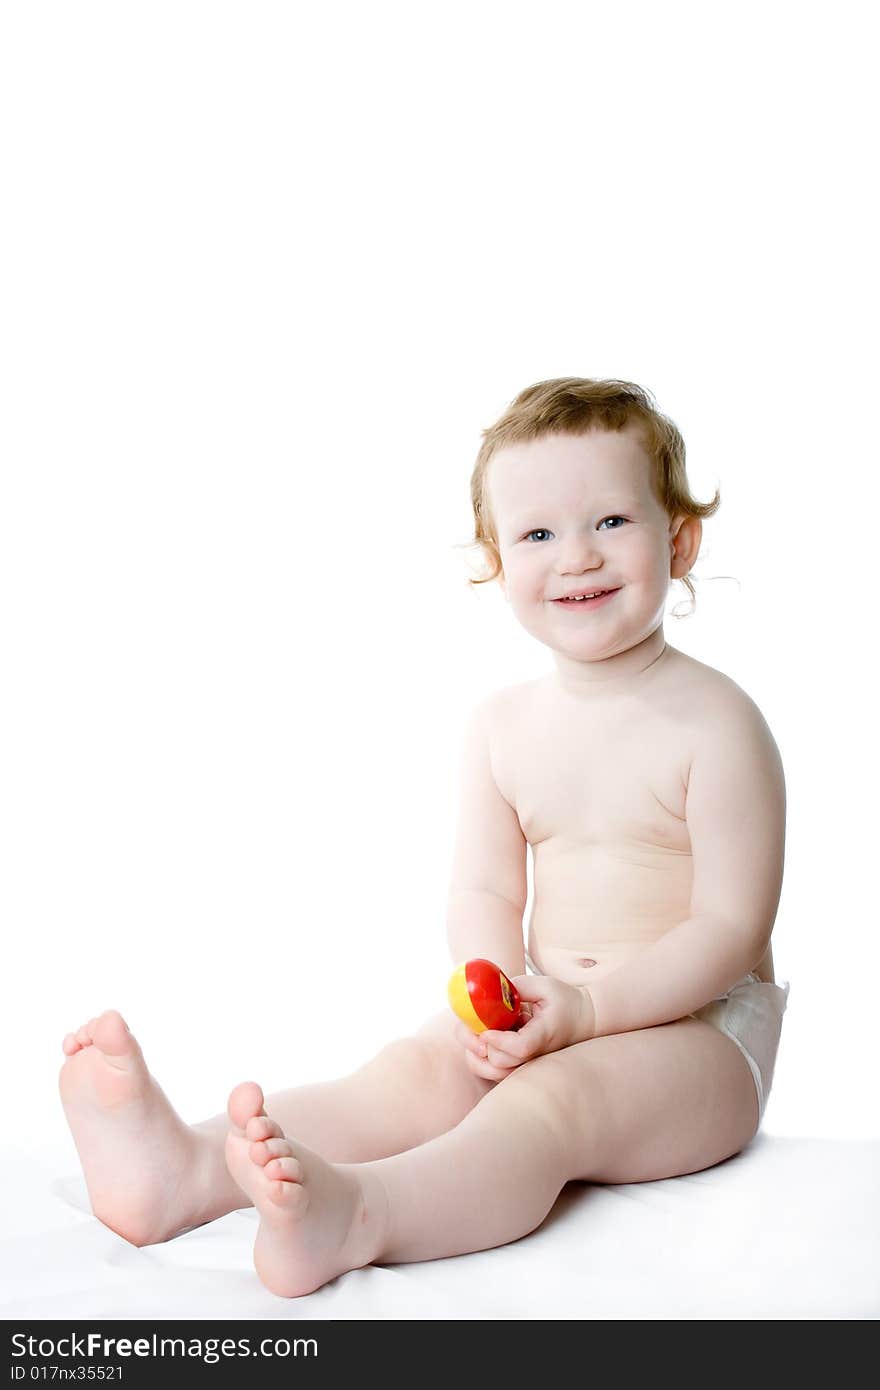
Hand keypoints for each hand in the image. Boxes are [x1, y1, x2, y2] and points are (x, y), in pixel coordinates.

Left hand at [454, 975, 595, 1080]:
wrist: (583, 1020)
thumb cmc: (564, 1001)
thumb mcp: (544, 985)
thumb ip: (517, 987)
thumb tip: (489, 993)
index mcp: (543, 1034)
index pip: (520, 1047)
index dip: (498, 1040)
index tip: (485, 1028)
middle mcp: (535, 1055)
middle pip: (500, 1062)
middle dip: (479, 1042)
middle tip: (473, 1023)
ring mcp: (527, 1065)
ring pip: (493, 1072)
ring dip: (476, 1053)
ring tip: (478, 1031)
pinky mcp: (519, 1067)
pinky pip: (493, 1072)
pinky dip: (480, 1058)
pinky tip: (485, 1038)